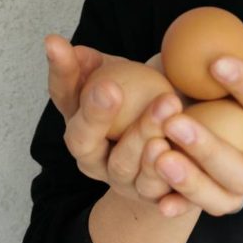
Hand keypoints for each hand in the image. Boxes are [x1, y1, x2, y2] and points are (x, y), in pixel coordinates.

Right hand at [44, 34, 187, 209]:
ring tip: (166, 105)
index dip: (60, 73)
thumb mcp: (126, 77)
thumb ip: (99, 64)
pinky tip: (175, 149)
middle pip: (82, 140)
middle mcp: (92, 155)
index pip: (63, 96)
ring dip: (142, 135)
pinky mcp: (151, 198)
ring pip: (123, 165)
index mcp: (80, 121)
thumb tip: (71, 47)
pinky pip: (156, 188)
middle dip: (94, 115)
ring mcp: (120, 180)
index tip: (58, 44)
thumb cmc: (147, 102)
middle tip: (109, 88)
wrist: (184, 149)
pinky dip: (164, 172)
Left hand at [153, 51, 242, 216]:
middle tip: (174, 122)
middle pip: (242, 172)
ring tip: (157, 154)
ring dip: (187, 181)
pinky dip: (179, 204)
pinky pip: (201, 207)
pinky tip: (156, 198)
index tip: (218, 62)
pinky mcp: (227, 199)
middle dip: (208, 150)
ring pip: (220, 198)